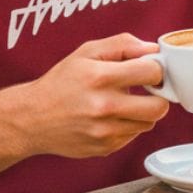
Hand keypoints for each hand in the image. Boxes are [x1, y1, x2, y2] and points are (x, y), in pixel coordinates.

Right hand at [16, 34, 170, 158]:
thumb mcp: (86, 52)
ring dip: (143, 112)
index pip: (152, 72)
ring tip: (124, 102)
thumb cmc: (61, 82)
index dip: (156, 68)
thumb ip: (122, 44)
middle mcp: (104, 106)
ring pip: (149, 123)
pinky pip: (133, 136)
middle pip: (159, 106)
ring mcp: (105, 131)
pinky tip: (110, 117)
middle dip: (158, 96)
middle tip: (147, 90)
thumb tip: (152, 49)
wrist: (33, 118)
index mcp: (100, 77)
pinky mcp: (106, 148)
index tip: (149, 70)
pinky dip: (128, 125)